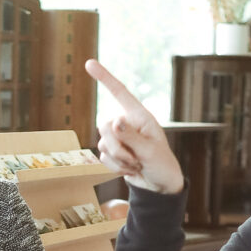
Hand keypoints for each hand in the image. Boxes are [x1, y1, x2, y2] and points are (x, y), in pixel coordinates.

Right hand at [85, 59, 184, 193]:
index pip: (119, 92)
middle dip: (117, 147)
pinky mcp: (112, 153)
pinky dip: (116, 168)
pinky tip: (130, 170)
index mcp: (139, 116)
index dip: (104, 77)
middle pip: (104, 126)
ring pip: (102, 144)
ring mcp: (118, 139)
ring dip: (119, 160)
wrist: (160, 186)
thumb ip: (131, 136)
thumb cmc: (162, 164)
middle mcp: (126, 124)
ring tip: (136, 164)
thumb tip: (114, 122)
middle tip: (135, 158)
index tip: (88, 64)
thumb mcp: (150, 150)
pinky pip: (102, 158)